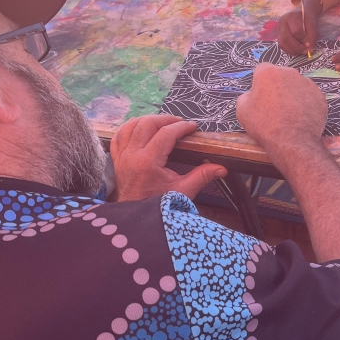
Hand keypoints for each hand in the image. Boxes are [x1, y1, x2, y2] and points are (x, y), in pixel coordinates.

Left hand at [110, 115, 226, 201]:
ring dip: (148, 120)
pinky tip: (140, 127)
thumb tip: (222, 168)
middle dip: (166, 119)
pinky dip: (129, 127)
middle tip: (180, 123)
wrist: (136, 219)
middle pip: (147, 124)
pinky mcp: (117, 159)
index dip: (181, 127)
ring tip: (163, 123)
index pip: (166, 134)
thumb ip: (201, 176)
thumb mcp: (183, 191)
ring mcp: (122, 156)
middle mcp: (132, 155)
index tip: (193, 127)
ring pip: (131, 126)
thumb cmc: (159, 204)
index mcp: (148, 162)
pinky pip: (119, 136)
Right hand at [236, 63, 326, 167]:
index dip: (260, 82)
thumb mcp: (242, 111)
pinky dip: (305, 103)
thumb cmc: (264, 124)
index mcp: (269, 72)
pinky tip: (301, 117)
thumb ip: (246, 96)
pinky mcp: (320, 95)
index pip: (262, 69)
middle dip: (277, 86)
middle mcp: (290, 72)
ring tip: (289, 113)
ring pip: (296, 85)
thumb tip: (253, 95)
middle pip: (281, 76)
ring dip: (292, 94)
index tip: (260, 95)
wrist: (292, 140)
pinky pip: (309, 96)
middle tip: (274, 105)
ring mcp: (307, 83)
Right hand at [277, 0, 320, 54]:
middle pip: (286, 38)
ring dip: (292, 50)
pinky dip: (289, 50)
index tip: (309, 44)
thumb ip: (311, 37)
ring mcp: (278, 29)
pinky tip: (296, 50)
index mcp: (291, 17)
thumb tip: (309, 50)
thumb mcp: (312, 25)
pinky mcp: (278, 35)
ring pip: (282, 43)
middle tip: (305, 51)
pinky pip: (281, 45)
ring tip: (301, 51)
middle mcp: (282, 22)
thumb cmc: (306, 19)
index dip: (303, 39)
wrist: (300, 13)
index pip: (296, 31)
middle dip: (296, 47)